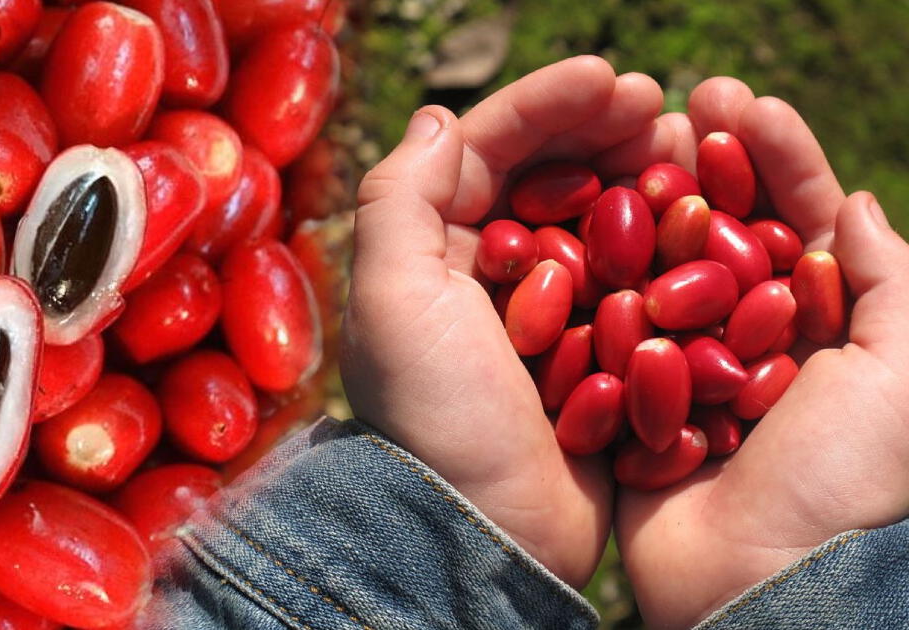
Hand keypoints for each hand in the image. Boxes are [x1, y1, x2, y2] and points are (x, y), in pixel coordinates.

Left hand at [341, 56, 668, 586]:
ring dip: (640, 181)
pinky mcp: (593, 357)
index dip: (547, 105)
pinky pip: (633, 283)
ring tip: (684, 152)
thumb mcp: (393, 297)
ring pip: (598, 223)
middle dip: (601, 134)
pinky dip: (662, 248)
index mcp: (433, 253)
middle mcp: (486, 277)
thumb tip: (438, 116)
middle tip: (660, 107)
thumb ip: (402, 198)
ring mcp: (544, 317)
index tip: (613, 76)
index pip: (489, 153)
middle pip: (549, 178)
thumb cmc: (434, 413)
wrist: (482, 530)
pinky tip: (696, 222)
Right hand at [615, 80, 908, 627]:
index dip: (773, 155)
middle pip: (721, 230)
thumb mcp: (903, 371)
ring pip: (660, 268)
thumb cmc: (848, 478)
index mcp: (821, 329)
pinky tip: (574, 228)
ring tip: (624, 147)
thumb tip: (850, 203)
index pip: (796, 219)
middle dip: (703, 163)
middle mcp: (749, 341)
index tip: (736, 99)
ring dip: (642, 205)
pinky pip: (610, 331)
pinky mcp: (630, 406)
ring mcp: (685, 371)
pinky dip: (595, 280)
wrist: (764, 585)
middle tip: (673, 102)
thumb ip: (889, 281)